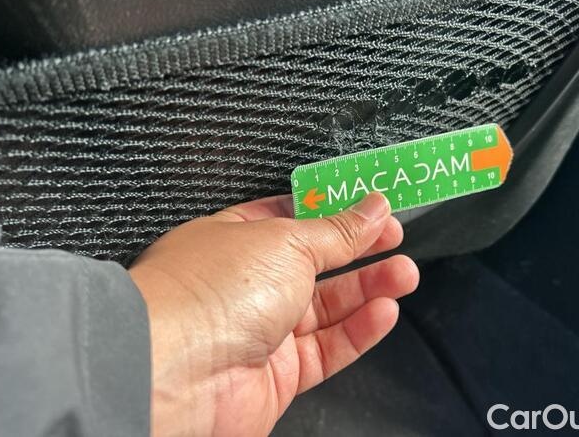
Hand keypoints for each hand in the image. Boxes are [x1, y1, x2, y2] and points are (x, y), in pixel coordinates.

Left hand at [129, 192, 418, 436]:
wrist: (174, 372)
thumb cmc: (208, 291)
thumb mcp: (286, 241)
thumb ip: (336, 230)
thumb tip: (371, 208)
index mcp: (236, 237)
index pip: (293, 217)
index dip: (335, 211)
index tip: (372, 207)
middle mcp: (247, 283)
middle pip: (315, 262)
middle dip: (359, 250)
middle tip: (396, 239)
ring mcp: (261, 328)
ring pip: (327, 307)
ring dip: (368, 288)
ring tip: (404, 272)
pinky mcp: (277, 372)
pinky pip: (328, 348)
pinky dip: (359, 330)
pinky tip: (384, 310)